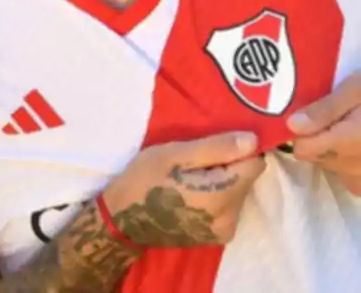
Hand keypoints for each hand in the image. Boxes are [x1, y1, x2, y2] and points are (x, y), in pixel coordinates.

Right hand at [101, 131, 265, 246]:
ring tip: (188, 179)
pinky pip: (229, 207)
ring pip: (238, 193)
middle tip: (191, 163)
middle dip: (226, 166)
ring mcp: (225, 230)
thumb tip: (253, 140)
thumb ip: (215, 147)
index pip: (254, 164)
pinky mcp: (218, 236)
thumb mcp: (173, 155)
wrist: (122, 221)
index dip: (236, 150)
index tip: (210, 147)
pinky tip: (190, 195)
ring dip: (221, 182)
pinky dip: (216, 197)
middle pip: (246, 179)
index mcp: (222, 195)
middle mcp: (231, 217)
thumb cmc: (142, 181)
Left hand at [288, 71, 360, 193]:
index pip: (303, 150)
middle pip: (319, 160)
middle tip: (338, 119)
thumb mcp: (356, 88)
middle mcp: (358, 165)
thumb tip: (292, 126)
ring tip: (354, 130)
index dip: (301, 133)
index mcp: (349, 140)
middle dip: (321, 141)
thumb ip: (326, 109)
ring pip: (337, 170)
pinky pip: (357, 181)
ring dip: (338, 154)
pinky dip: (355, 166)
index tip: (308, 117)